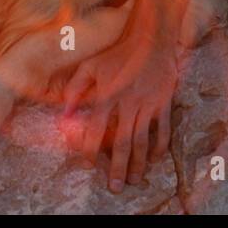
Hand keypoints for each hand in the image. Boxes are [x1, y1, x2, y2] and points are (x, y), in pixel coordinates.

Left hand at [61, 29, 178, 191]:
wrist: (150, 40)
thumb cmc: (117, 54)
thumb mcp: (89, 66)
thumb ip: (75, 89)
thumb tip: (64, 114)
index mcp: (107, 95)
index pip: (96, 129)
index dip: (91, 149)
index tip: (89, 164)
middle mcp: (128, 103)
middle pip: (121, 141)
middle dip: (118, 167)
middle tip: (115, 187)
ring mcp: (148, 103)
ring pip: (142, 139)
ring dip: (138, 162)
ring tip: (134, 180)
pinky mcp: (163, 102)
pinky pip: (163, 129)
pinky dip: (160, 146)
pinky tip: (155, 159)